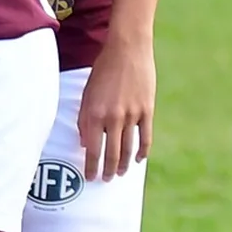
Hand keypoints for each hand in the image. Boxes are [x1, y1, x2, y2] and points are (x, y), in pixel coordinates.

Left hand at [78, 33, 155, 180]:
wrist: (127, 50)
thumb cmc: (102, 70)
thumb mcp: (86, 93)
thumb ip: (84, 118)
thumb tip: (85, 142)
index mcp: (94, 113)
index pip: (92, 149)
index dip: (91, 166)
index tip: (89, 177)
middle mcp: (113, 118)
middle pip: (111, 153)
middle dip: (107, 170)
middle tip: (104, 180)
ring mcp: (132, 115)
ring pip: (128, 148)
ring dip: (123, 164)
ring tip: (119, 173)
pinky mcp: (147, 110)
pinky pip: (145, 137)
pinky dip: (142, 151)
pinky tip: (138, 159)